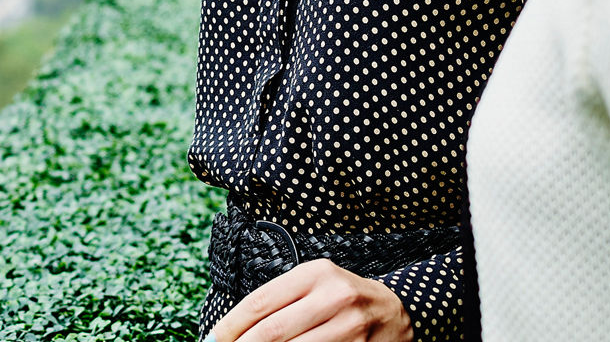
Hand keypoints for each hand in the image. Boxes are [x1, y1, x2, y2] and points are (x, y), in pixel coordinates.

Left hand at [206, 259, 412, 341]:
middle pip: (272, 332)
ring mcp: (349, 327)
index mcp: (315, 274)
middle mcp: (333, 297)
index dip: (231, 325)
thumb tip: (234, 327)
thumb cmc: (342, 295)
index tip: (213, 338)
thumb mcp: (313, 283)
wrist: (396, 311)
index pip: (260, 302)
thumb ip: (279, 300)